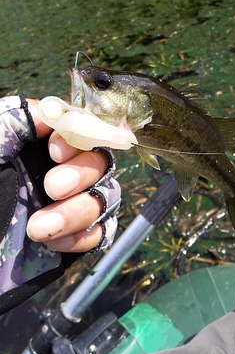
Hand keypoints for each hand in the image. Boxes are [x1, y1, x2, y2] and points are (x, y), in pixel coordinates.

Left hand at [26, 100, 109, 252]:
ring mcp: (67, 204)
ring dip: (78, 211)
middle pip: (99, 163)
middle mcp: (59, 171)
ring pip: (103, 198)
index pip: (81, 129)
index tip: (55, 151)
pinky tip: (54, 242)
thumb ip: (11, 124)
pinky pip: (98, 233)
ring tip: (38, 228)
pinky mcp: (71, 236)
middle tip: (50, 188)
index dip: (81, 136)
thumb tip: (50, 111)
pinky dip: (83, 236)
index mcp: (37, 145)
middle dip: (82, 174)